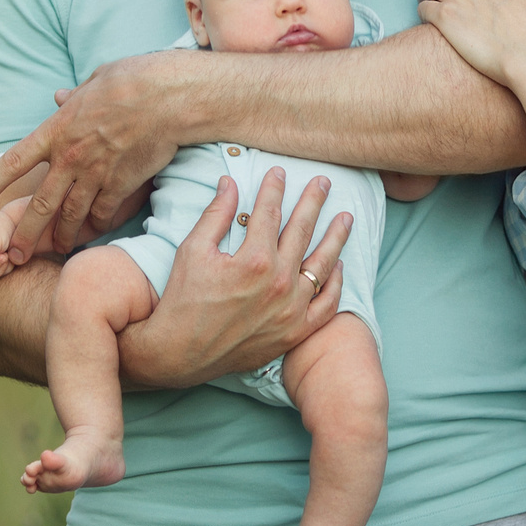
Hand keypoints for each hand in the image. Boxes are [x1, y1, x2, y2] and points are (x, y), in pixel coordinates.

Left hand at [0, 53, 183, 256]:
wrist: (168, 98)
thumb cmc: (133, 81)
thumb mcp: (94, 81)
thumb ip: (73, 98)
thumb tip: (59, 98)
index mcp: (56, 130)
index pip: (13, 162)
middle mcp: (70, 157)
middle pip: (39, 204)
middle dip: (25, 233)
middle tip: (15, 253)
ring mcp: (95, 174)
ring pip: (69, 215)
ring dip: (61, 236)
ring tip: (57, 248)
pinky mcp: (121, 185)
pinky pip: (102, 213)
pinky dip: (97, 224)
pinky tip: (95, 230)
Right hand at [118, 167, 353, 387]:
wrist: (179, 354)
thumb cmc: (183, 301)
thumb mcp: (193, 250)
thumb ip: (216, 214)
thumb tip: (229, 182)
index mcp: (254, 260)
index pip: (271, 213)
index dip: (275, 188)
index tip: (279, 172)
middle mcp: (279, 284)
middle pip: (302, 231)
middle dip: (313, 202)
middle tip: (323, 183)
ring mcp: (291, 310)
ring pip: (322, 265)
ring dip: (335, 237)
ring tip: (345, 218)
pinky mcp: (294, 332)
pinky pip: (326, 305)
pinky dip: (335, 284)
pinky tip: (338, 266)